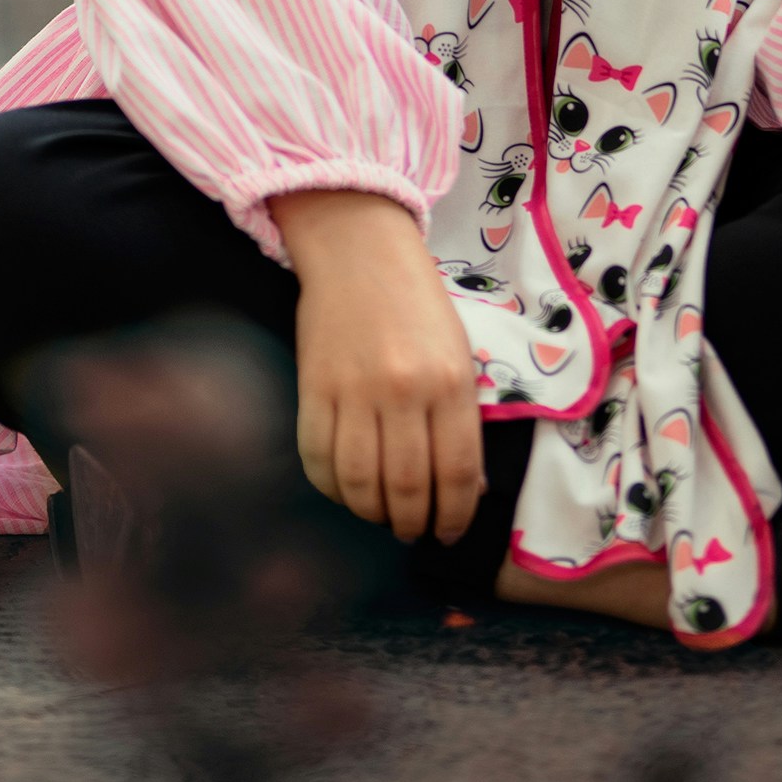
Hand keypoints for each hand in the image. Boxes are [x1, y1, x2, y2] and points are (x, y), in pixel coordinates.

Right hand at [271, 190, 484, 544]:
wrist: (358, 250)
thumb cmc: (417, 303)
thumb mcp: (458, 354)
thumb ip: (461, 420)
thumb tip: (468, 489)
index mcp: (450, 382)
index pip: (458, 473)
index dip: (455, 515)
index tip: (449, 531)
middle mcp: (404, 391)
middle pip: (408, 488)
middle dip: (412, 523)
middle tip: (412, 530)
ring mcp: (354, 392)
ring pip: (360, 484)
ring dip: (372, 513)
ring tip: (381, 515)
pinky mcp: (313, 389)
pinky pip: (318, 461)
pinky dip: (332, 490)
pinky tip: (346, 490)